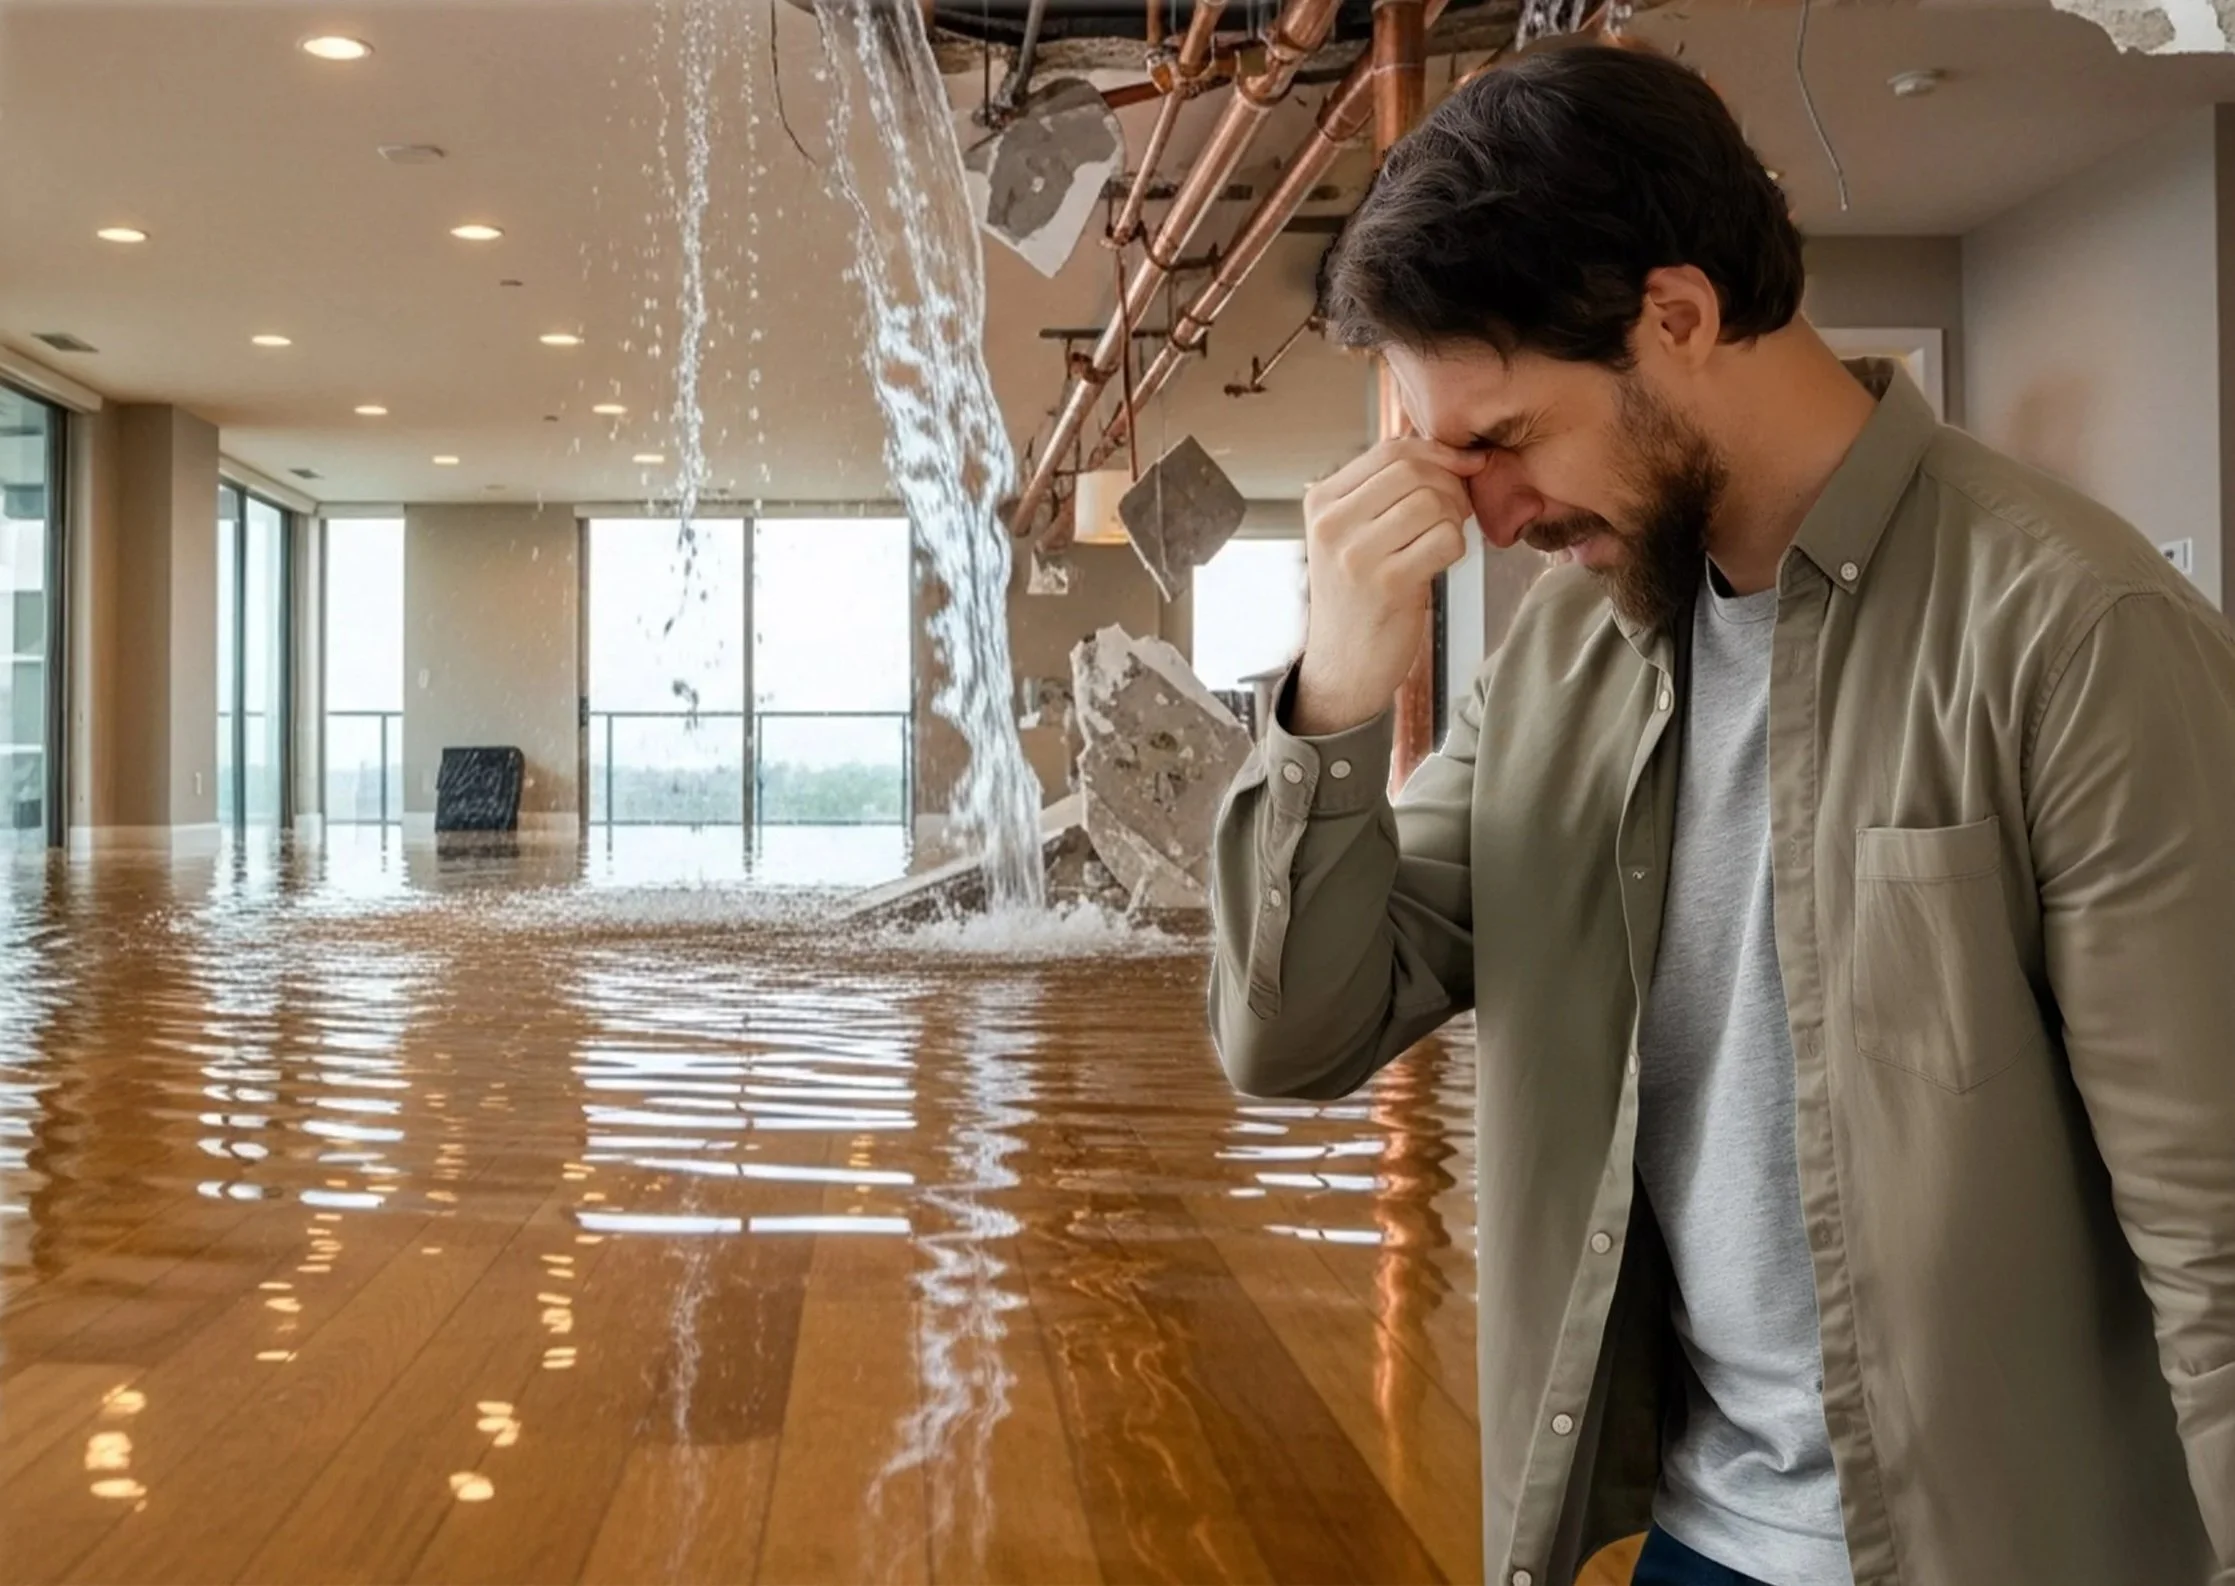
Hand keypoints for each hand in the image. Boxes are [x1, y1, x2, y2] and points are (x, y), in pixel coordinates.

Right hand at [1291, 438, 1482, 735]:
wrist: (1343, 666)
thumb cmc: (1359, 595)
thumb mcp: (1352, 533)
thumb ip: (1383, 490)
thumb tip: (1449, 448)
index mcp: (1321, 502)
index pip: (1390, 450)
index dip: (1439, 452)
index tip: (1464, 466)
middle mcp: (1332, 524)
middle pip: (1414, 471)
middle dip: (1451, 484)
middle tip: (1457, 511)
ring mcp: (1356, 555)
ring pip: (1433, 502)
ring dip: (1454, 519)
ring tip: (1443, 539)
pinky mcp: (1387, 585)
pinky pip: (1446, 540)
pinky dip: (1456, 548)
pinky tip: (1440, 564)